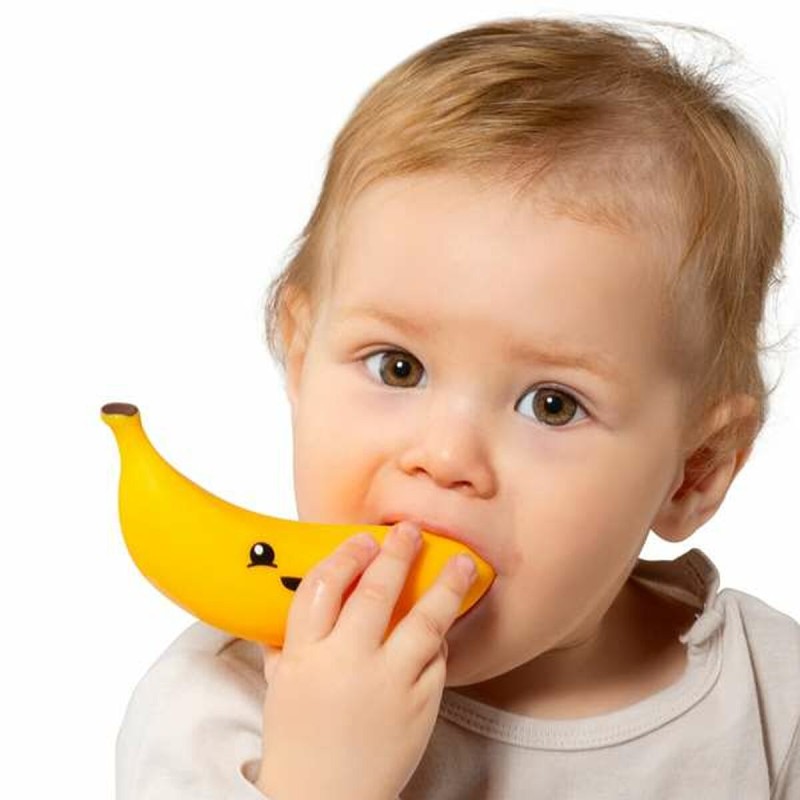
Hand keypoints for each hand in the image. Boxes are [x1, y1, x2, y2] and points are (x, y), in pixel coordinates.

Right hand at [255, 520, 476, 799]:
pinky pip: (437, 659)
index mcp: (306, 656)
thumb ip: (285, 647)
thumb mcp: (280, 689)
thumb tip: (284, 611)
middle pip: (376, 592)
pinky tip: (446, 623)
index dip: (345, 556)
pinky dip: (441, 639)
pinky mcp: (421, 705)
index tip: (363, 539)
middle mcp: (347, 663)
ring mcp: (389, 684)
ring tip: (463, 562)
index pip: (322, 587)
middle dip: (397, 554)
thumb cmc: (299, 744)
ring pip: (424, 621)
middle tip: (410, 532)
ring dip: (446, 585)